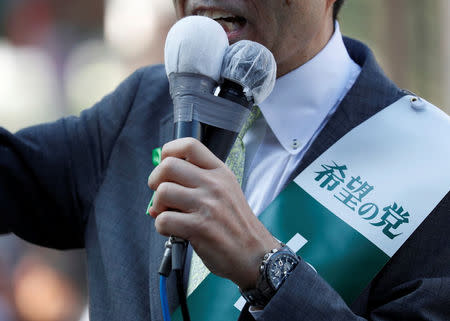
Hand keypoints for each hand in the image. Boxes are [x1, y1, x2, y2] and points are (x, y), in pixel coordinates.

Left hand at [147, 138, 279, 288]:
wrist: (255, 254)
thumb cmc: (237, 225)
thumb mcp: (226, 192)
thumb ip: (198, 181)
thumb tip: (160, 182)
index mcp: (220, 172)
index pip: (189, 145)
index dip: (169, 152)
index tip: (165, 165)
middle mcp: (214, 184)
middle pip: (168, 166)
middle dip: (155, 181)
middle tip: (162, 195)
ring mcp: (207, 205)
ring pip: (162, 192)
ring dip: (158, 206)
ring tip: (169, 214)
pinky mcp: (199, 227)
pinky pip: (163, 220)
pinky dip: (162, 227)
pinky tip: (173, 231)